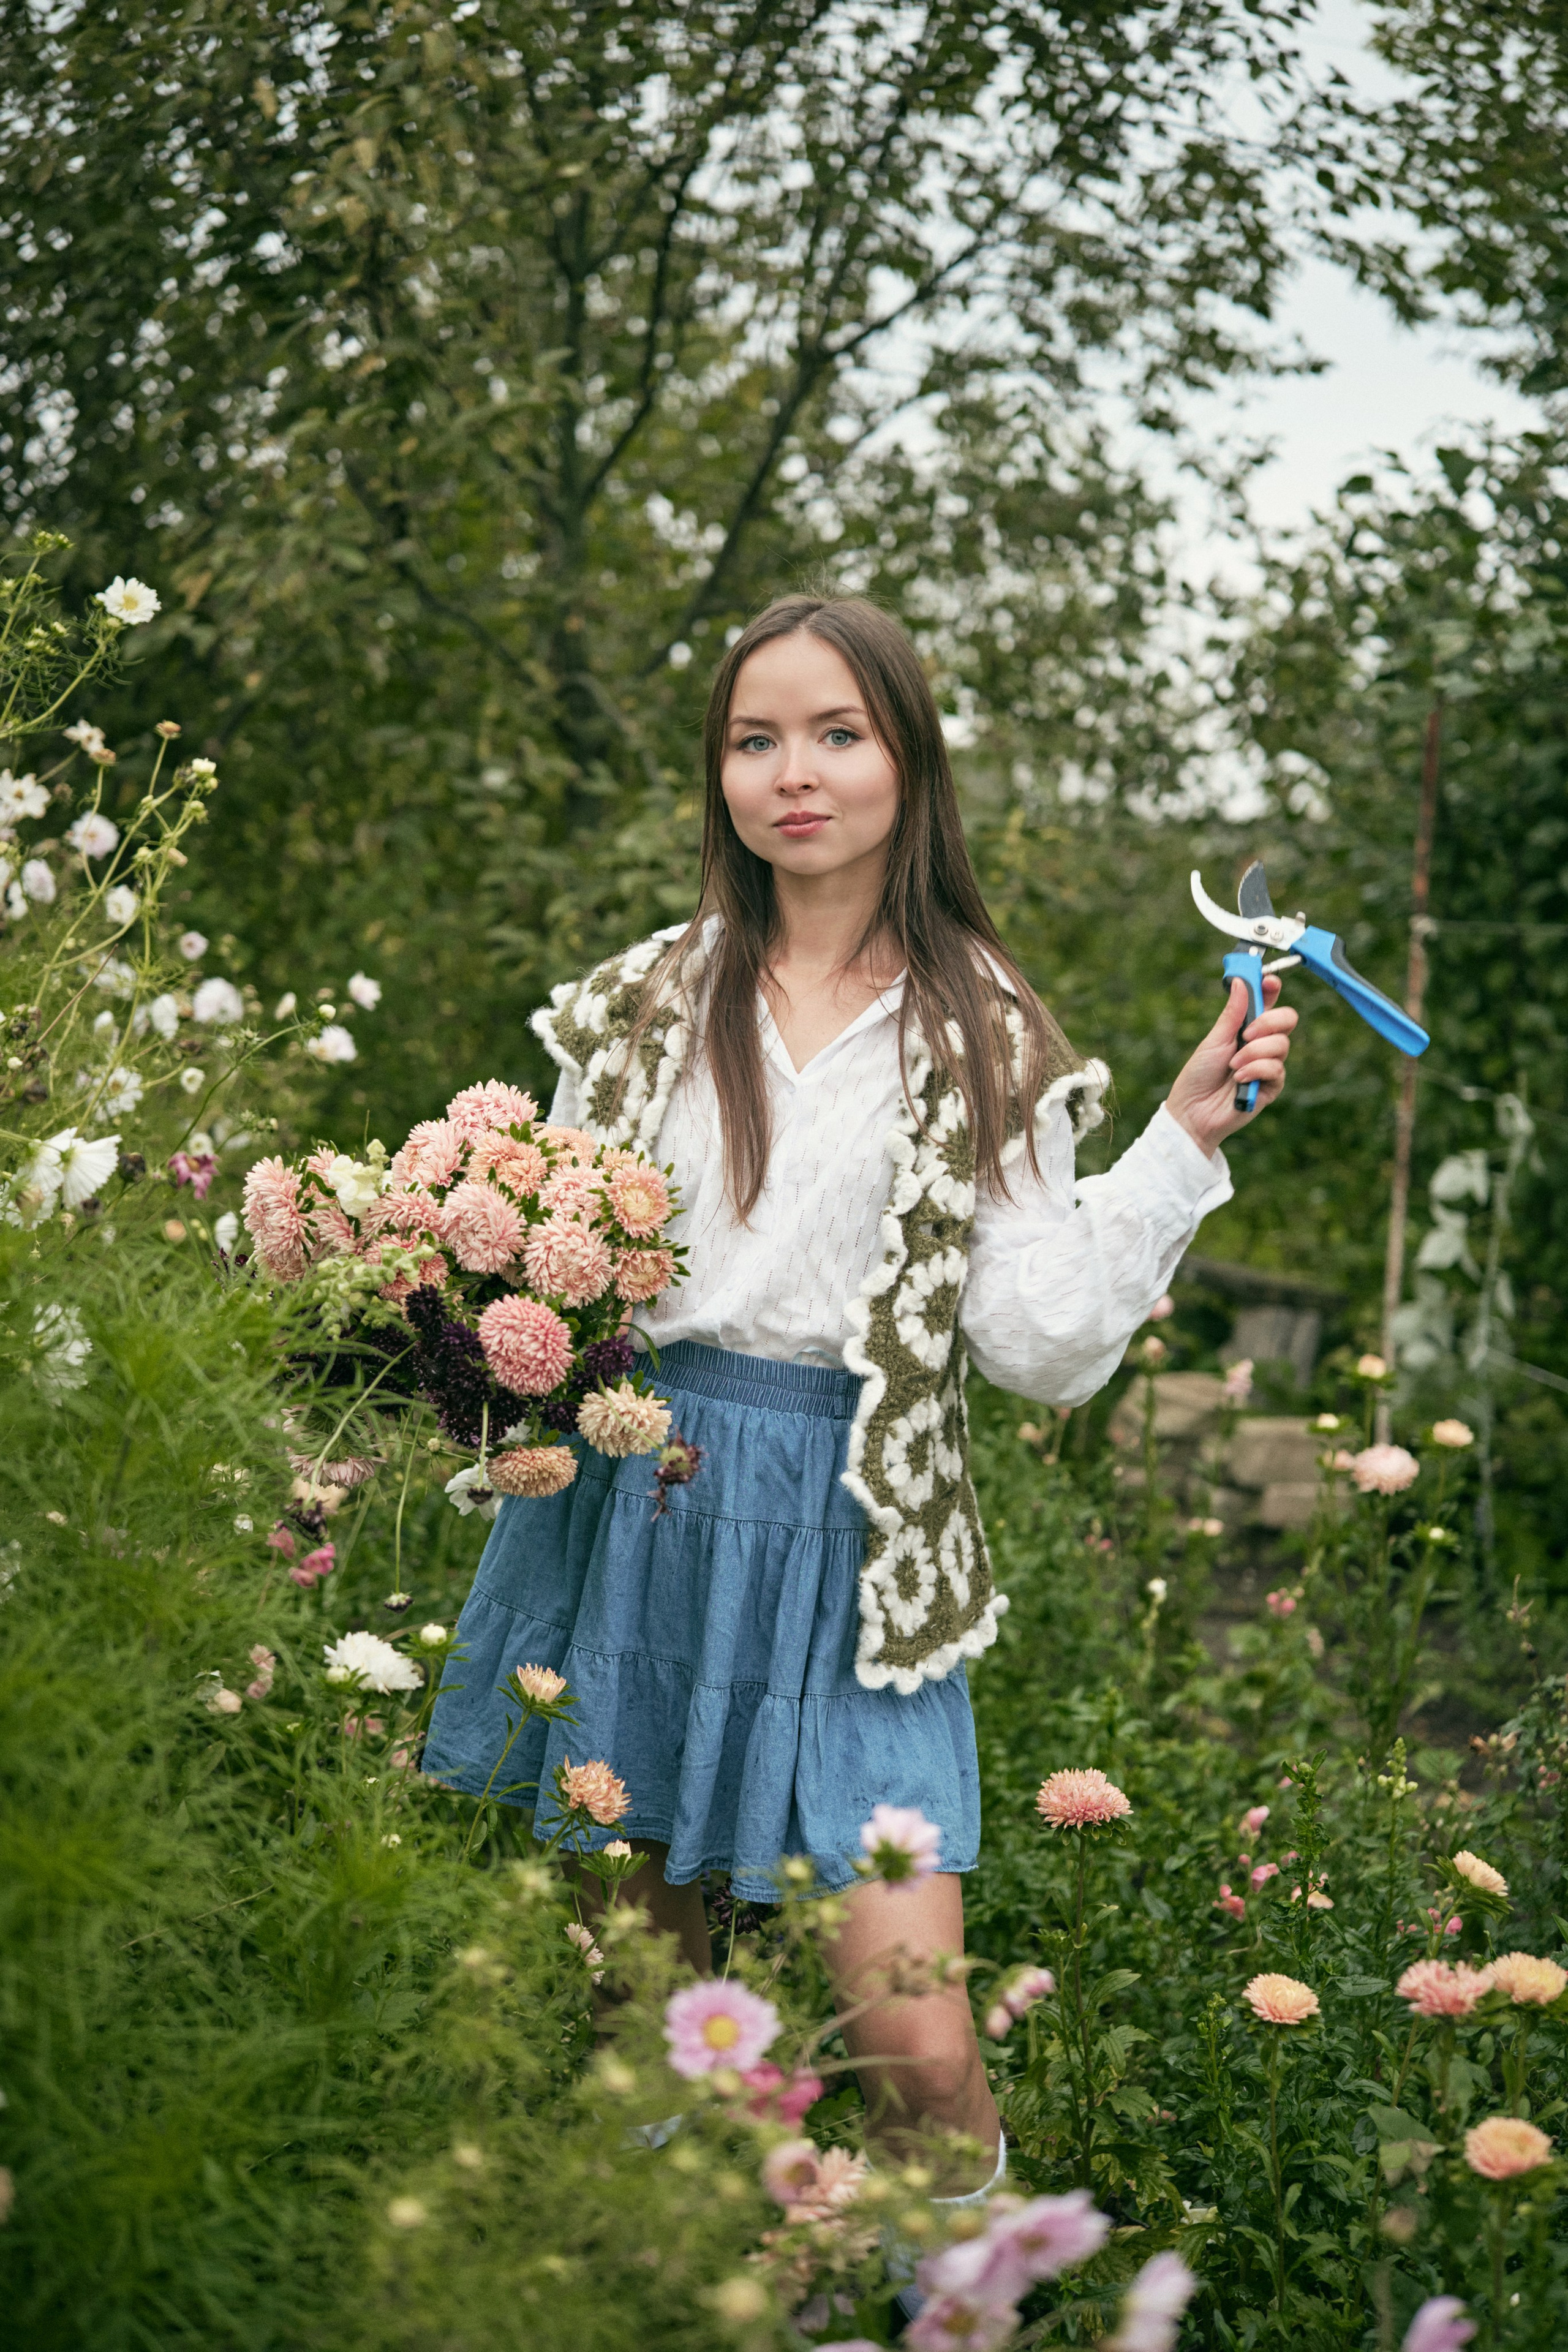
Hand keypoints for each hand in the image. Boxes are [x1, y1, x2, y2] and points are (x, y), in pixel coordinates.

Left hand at [1166, 975, 1297, 1156]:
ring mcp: (1268, 1064)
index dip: (1272, 987)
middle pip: (1287, 1019)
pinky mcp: (1271, 1086)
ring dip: (1254, 1053)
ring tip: (1232, 1066)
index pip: (1269, 1001)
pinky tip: (1238, 1079)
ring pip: (1281, 1044)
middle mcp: (1261, 1043)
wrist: (1192, 1111)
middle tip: (1246, 1034)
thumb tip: (1240, 981)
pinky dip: (1255, 1070)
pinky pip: (1276, 1069)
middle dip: (1269, 1022)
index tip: (1268, 981)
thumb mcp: (1214, 1040)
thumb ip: (1232, 1014)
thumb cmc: (1198, 1075)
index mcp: (1247, 1027)